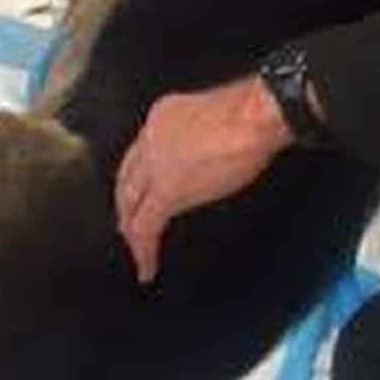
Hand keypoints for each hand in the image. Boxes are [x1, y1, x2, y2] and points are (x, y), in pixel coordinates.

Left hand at [114, 75, 291, 283]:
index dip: (137, 178)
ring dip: (132, 231)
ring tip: (137, 251)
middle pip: (127, 180)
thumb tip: (214, 158)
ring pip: (131, 205)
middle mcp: (151, 138)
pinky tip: (147, 267)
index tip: (141, 192)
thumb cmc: (253, 112)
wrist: (253, 115)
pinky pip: (145, 228)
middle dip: (126, 206)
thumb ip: (205, 137)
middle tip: (128, 228)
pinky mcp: (167, 191)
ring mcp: (155, 164)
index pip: (139, 153)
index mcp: (162, 116)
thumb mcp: (218, 118)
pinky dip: (143, 251)